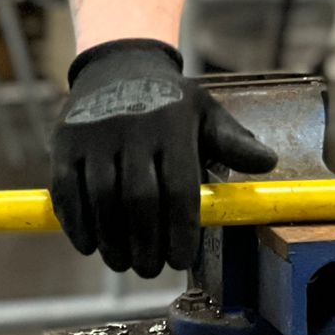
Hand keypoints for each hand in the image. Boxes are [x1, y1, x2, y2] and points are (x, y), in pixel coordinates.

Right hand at [48, 39, 277, 276]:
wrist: (118, 65)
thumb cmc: (169, 100)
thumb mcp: (206, 113)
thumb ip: (233, 142)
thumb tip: (269, 163)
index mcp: (174, 125)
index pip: (179, 188)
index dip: (180, 230)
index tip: (181, 259)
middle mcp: (134, 129)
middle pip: (139, 199)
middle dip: (146, 243)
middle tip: (150, 269)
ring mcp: (96, 135)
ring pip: (102, 199)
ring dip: (112, 241)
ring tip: (123, 263)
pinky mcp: (65, 143)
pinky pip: (67, 191)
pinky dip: (77, 224)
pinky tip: (90, 246)